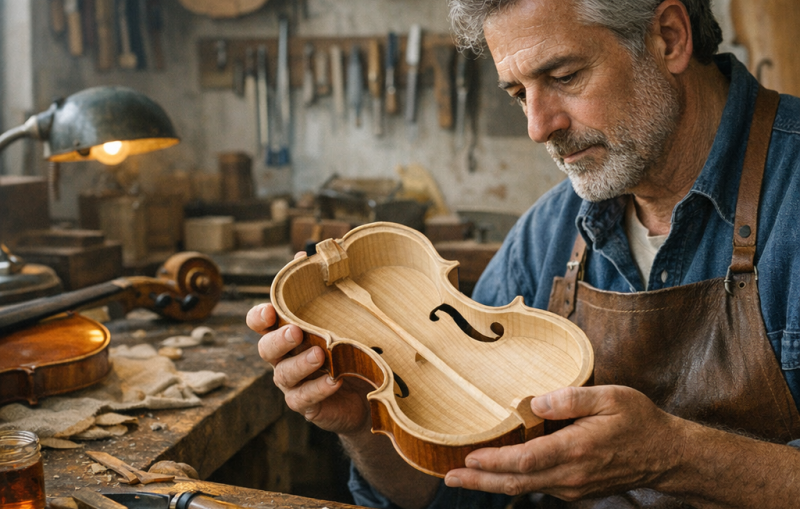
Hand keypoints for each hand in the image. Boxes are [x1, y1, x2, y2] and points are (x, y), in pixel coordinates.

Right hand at [246, 294, 371, 436]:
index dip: (259, 318)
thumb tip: (350, 286)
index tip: (269, 312)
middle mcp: (284, 359)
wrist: (367, 394)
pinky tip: (334, 380)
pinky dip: (318, 388)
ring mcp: (292, 384)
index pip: (262, 325)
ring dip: (300, 363)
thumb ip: (339, 314)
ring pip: (284, 374)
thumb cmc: (352, 353)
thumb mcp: (346, 331)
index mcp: (288, 336)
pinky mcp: (305, 405)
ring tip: (319, 355)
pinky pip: (304, 397)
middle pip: (267, 348)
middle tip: (295, 332)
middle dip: (279, 340)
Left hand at [444, 386, 685, 500]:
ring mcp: (572, 487)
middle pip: (516, 482)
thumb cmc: (638, 421)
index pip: (525, 460)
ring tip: (463, 476)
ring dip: (492, 483)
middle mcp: (570, 475)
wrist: (666, 456)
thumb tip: (535, 402)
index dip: (494, 461)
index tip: (468, 458)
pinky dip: (514, 481)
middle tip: (448, 477)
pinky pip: (539, 486)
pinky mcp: (575, 490)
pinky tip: (498, 473)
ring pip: (525, 488)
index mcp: (576, 450)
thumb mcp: (610, 398)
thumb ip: (570, 398)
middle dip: (479, 481)